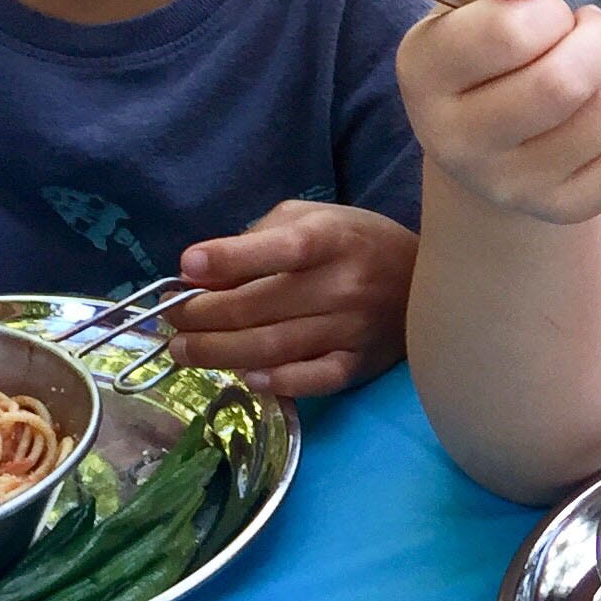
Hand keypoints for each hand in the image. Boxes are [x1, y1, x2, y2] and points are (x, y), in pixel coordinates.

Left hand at [170, 200, 417, 394]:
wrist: (429, 281)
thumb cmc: (357, 242)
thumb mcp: (313, 217)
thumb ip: (261, 237)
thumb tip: (203, 272)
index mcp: (330, 239)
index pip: (275, 250)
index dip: (226, 260)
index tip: (187, 268)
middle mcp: (343, 285)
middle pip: (258, 307)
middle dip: (201, 315)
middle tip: (172, 319)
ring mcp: (352, 329)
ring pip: (272, 348)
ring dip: (218, 352)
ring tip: (184, 350)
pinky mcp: (359, 364)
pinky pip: (312, 380)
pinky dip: (275, 382)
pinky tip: (246, 377)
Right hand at [393, 0, 600, 224]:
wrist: (488, 147)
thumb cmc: (486, 60)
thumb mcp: (480, 8)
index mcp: (423, 75)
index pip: (509, 35)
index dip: (549, 12)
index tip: (547, 13)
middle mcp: (455, 143)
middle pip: (564, 83)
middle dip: (596, 39)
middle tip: (586, 32)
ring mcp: (509, 187)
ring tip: (589, 74)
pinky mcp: (562, 209)